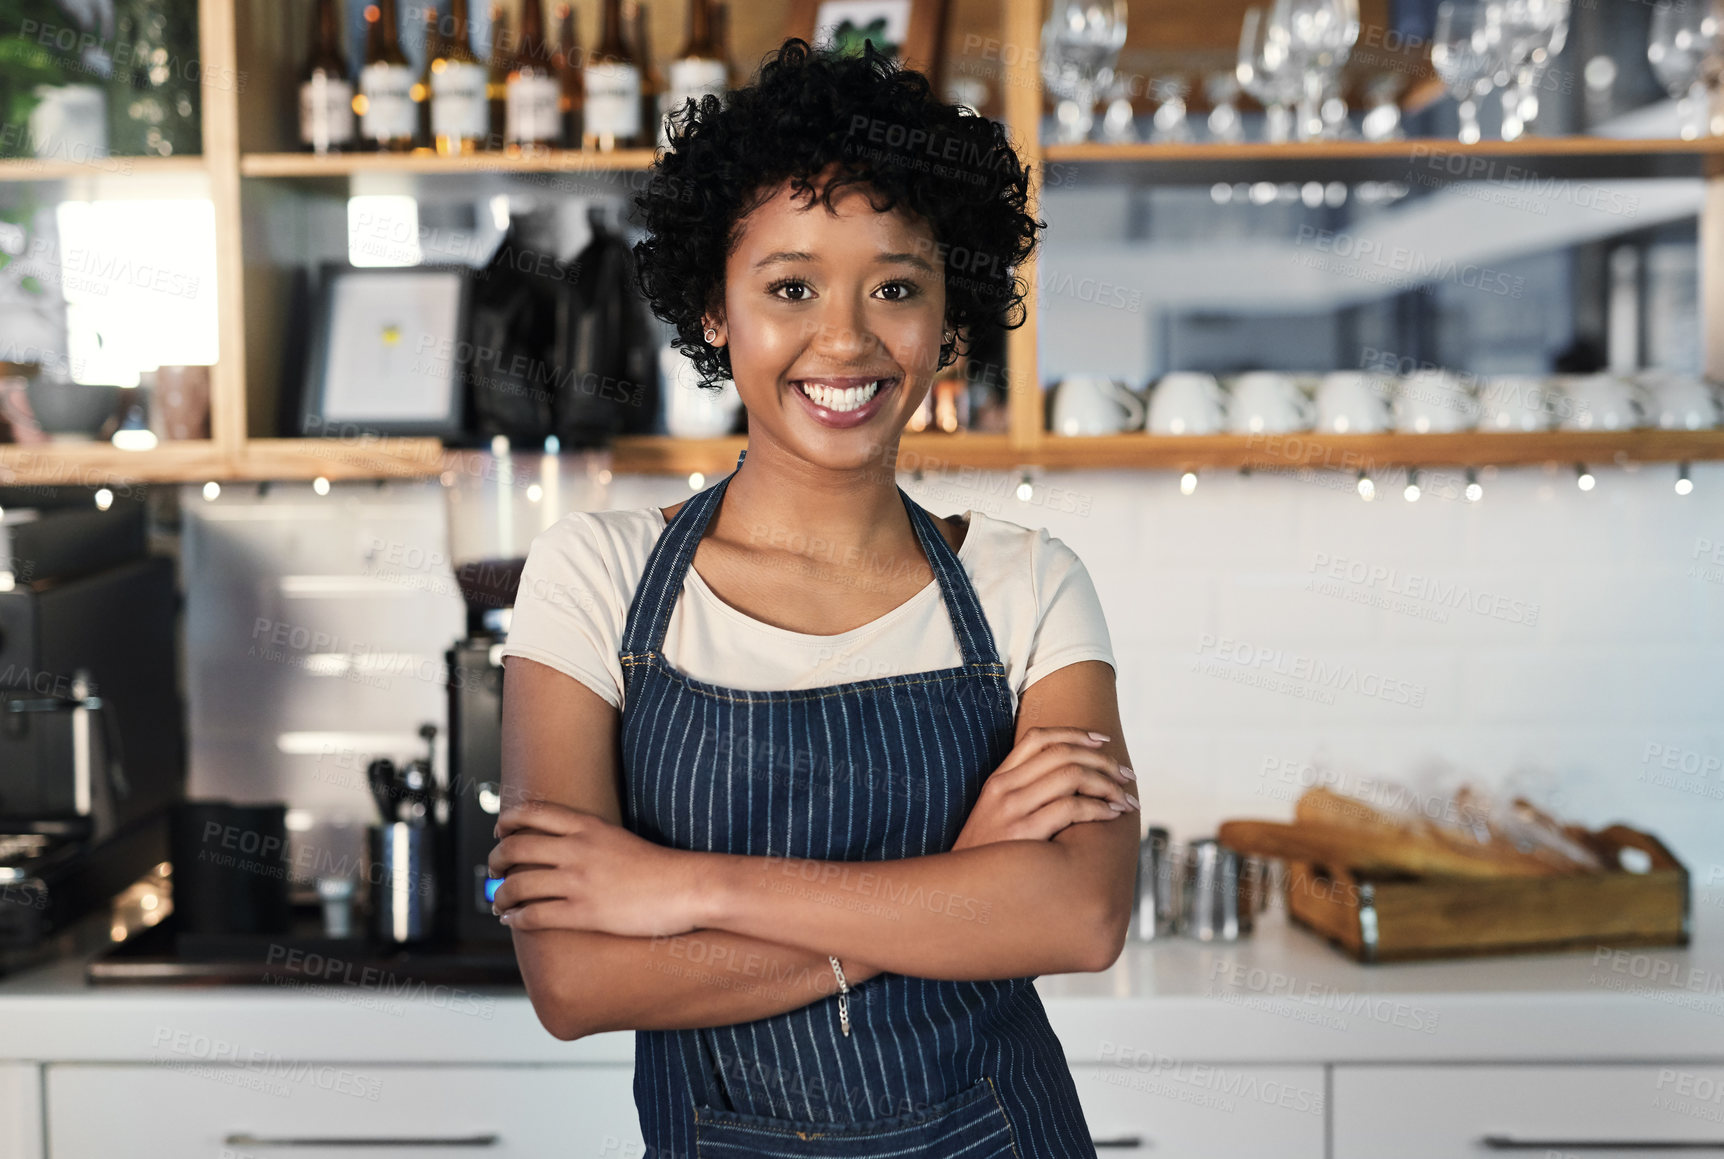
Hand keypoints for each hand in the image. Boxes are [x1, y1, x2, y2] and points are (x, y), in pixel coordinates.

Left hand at [489, 800, 702, 936]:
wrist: (685, 887)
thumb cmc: (657, 867)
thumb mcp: (617, 837)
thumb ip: (588, 838)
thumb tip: (560, 847)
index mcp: (587, 826)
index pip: (531, 813)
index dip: (507, 822)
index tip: (499, 832)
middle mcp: (577, 849)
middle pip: (515, 848)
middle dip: (495, 861)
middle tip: (493, 871)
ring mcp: (578, 882)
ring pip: (518, 885)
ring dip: (500, 895)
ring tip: (499, 902)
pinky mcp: (584, 913)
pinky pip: (534, 915)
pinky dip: (516, 918)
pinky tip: (513, 921)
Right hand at [952, 727, 1136, 850]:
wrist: (961, 894)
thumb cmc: (988, 860)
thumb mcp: (995, 817)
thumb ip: (1024, 795)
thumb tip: (1071, 782)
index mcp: (997, 780)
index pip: (1039, 737)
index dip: (1076, 734)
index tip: (1104, 741)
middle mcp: (1003, 788)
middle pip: (1062, 753)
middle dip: (1103, 760)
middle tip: (1126, 776)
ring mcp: (1012, 810)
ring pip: (1072, 775)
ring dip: (1108, 784)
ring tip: (1125, 799)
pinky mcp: (1025, 834)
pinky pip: (1072, 808)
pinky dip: (1100, 807)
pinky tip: (1112, 815)